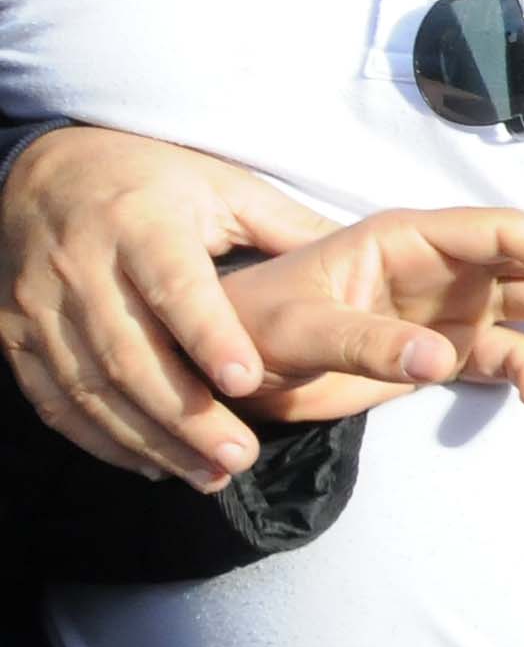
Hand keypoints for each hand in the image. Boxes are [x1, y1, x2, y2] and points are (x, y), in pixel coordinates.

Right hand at [3, 129, 337, 485]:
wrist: (42, 171)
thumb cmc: (152, 181)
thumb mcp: (221, 186)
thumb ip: (287, 227)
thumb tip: (366, 258)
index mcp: (140, 223)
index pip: (175, 286)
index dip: (208, 336)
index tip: (246, 380)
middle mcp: (81, 264)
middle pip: (130, 353)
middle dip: (184, 414)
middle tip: (239, 457)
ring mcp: (39, 302)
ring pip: (90, 386)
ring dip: (148, 440)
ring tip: (208, 475)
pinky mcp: (11, 332)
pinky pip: (53, 399)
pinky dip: (99, 439)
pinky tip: (150, 466)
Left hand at [218, 209, 523, 427]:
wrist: (221, 372)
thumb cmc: (251, 332)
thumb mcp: (302, 334)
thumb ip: (373, 343)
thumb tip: (448, 358)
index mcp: (411, 238)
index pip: (503, 233)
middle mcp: (444, 265)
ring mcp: (450, 307)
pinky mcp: (446, 350)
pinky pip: (507, 355)